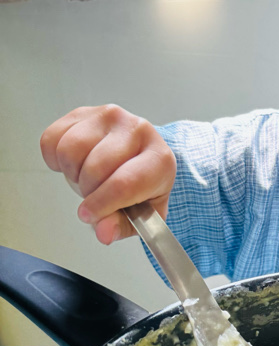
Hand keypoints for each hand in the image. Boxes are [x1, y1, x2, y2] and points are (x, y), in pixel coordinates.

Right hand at [40, 104, 175, 244]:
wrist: (139, 155)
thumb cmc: (143, 185)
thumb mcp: (143, 214)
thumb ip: (122, 226)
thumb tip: (103, 232)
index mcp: (159, 159)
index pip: (124, 184)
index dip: (101, 204)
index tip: (89, 215)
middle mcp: (138, 131)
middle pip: (94, 168)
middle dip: (88, 191)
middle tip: (96, 195)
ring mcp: (110, 117)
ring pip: (71, 150)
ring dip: (72, 173)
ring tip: (87, 178)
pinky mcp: (84, 113)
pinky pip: (52, 139)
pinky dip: (55, 158)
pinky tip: (74, 163)